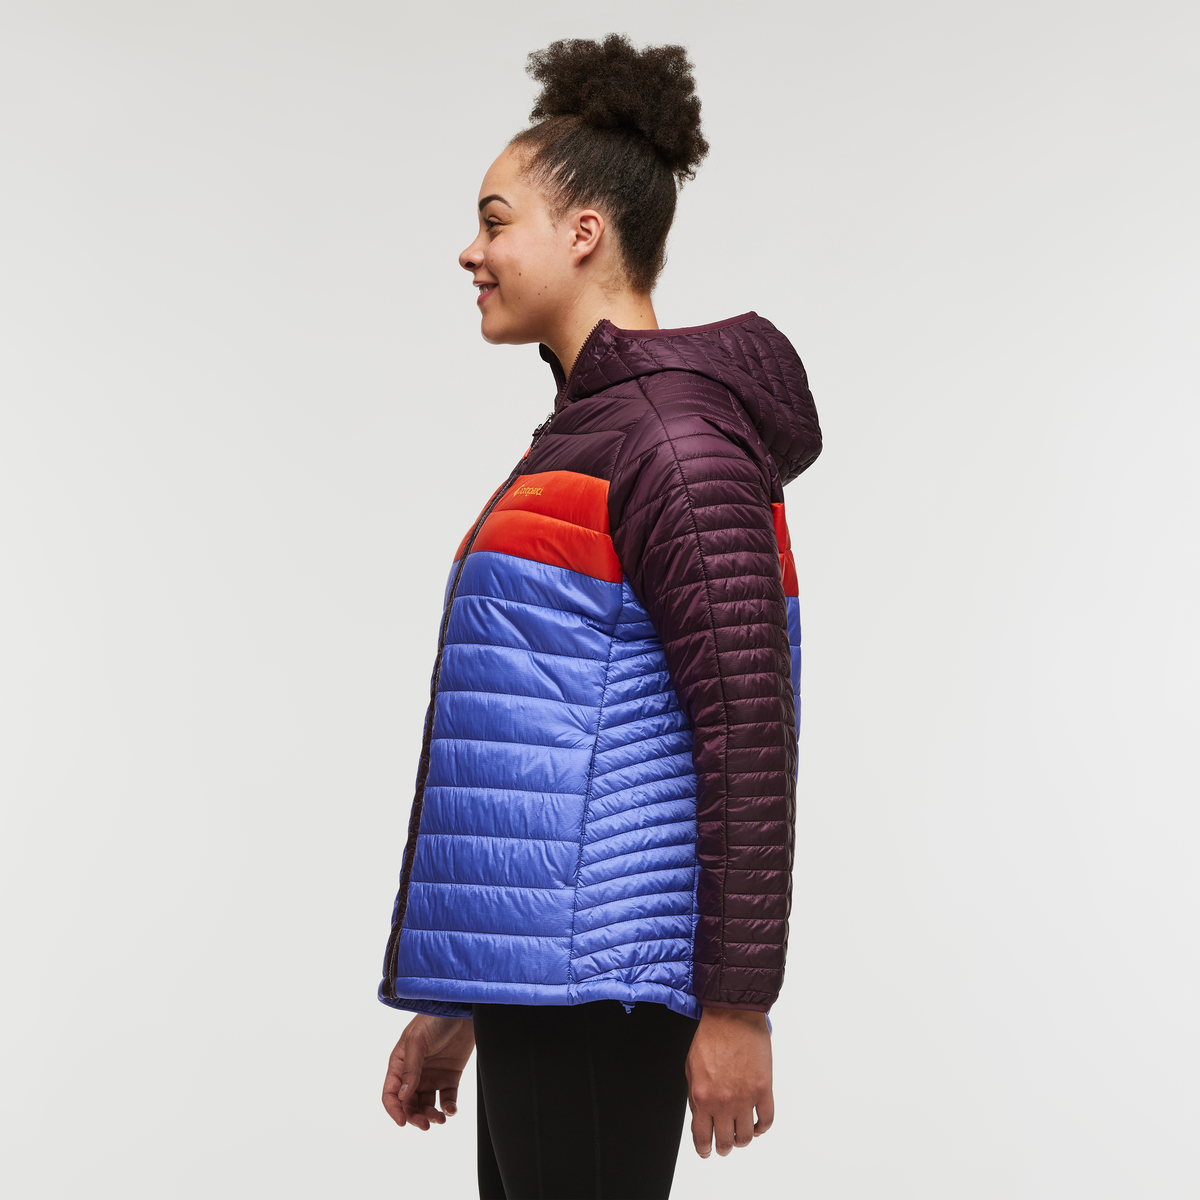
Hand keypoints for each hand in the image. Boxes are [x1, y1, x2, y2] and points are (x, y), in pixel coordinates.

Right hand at [382, 1014, 474, 1129]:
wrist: (461, 1008)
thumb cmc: (434, 1018)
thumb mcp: (417, 1041)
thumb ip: (410, 1069)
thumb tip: (404, 1096)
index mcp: (400, 1063)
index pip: (391, 1093)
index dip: (394, 1109)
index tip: (402, 1121)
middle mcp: (415, 1073)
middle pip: (409, 1104)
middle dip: (415, 1117)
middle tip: (425, 1124)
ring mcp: (433, 1075)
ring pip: (427, 1105)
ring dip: (431, 1115)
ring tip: (440, 1118)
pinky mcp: (450, 1076)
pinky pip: (447, 1098)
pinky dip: (448, 1108)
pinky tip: (450, 1110)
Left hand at [685, 1007, 773, 1156]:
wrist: (733, 1016)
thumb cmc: (711, 1037)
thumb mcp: (691, 1068)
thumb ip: (695, 1095)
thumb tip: (701, 1116)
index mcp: (702, 1097)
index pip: (702, 1137)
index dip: (704, 1149)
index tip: (706, 1151)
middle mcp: (723, 1102)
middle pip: (725, 1141)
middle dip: (723, 1147)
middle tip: (724, 1145)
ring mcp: (745, 1097)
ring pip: (746, 1136)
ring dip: (742, 1140)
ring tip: (740, 1135)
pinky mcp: (764, 1090)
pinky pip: (766, 1120)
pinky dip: (762, 1128)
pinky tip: (757, 1125)